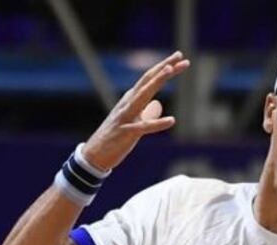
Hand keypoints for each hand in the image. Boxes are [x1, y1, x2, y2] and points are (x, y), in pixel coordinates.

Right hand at [82, 51, 190, 171]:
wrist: (95, 154)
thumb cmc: (116, 137)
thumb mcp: (134, 122)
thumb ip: (147, 112)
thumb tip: (158, 105)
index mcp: (131, 99)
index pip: (150, 79)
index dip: (164, 67)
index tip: (180, 57)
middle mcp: (128, 103)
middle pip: (148, 81)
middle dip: (164, 68)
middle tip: (180, 57)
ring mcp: (126, 116)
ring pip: (142, 95)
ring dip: (156, 82)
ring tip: (169, 70)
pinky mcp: (127, 133)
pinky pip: (144, 127)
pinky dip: (157, 123)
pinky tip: (172, 120)